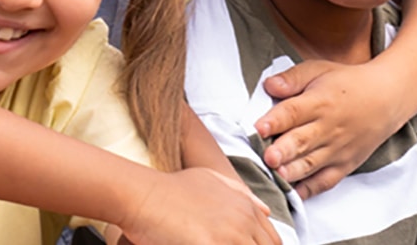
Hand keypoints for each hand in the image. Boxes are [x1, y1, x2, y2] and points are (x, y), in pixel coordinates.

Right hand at [117, 167, 279, 244]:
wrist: (144, 195)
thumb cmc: (172, 189)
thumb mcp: (209, 179)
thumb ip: (240, 194)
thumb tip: (266, 210)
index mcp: (245, 207)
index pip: (272, 242)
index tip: (236, 244)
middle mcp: (242, 221)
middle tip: (218, 243)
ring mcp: (229, 237)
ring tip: (209, 243)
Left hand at [256, 59, 402, 198]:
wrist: (384, 100)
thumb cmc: (346, 83)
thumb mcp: (317, 70)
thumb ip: (291, 79)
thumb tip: (269, 85)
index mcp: (319, 102)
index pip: (293, 112)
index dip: (275, 120)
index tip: (259, 128)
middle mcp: (327, 128)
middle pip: (302, 141)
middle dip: (283, 150)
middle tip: (267, 158)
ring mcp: (337, 149)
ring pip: (312, 163)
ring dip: (293, 171)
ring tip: (277, 175)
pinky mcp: (344, 165)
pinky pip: (327, 180)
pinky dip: (311, 189)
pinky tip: (295, 193)